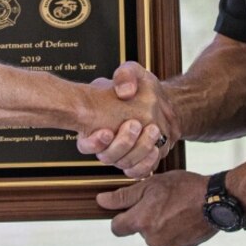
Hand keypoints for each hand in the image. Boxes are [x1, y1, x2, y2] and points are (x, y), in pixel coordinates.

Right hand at [77, 62, 176, 178]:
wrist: (160, 103)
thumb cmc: (141, 89)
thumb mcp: (133, 72)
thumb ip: (125, 74)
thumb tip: (124, 92)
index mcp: (95, 125)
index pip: (84, 144)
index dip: (93, 143)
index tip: (106, 131)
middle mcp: (106, 145)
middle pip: (107, 157)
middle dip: (122, 143)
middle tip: (135, 124)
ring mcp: (122, 156)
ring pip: (124, 164)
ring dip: (138, 150)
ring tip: (152, 131)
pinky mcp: (138, 162)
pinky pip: (139, 172)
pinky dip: (146, 163)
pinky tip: (155, 149)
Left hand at [97, 170, 216, 245]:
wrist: (215, 200)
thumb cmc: (183, 188)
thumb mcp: (150, 184)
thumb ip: (124, 196)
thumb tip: (101, 201)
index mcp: (141, 222)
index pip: (116, 228)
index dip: (120, 217)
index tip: (129, 208)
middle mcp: (152, 239)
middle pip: (138, 230)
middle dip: (145, 217)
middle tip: (160, 201)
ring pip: (155, 235)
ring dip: (160, 224)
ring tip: (174, 207)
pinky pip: (170, 241)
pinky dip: (173, 231)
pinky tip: (182, 217)